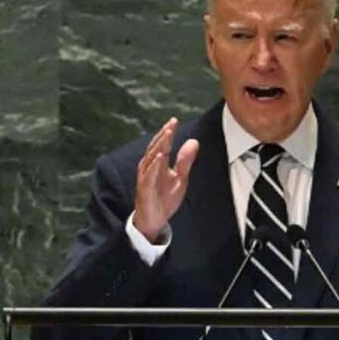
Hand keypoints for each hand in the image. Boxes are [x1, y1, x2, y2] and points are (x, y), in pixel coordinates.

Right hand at [132, 117, 198, 242]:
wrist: (154, 219)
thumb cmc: (165, 197)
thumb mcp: (180, 178)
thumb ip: (185, 161)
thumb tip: (193, 141)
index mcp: (158, 163)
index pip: (163, 144)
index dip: (168, 132)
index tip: (175, 120)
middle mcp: (150, 167)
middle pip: (157, 147)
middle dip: (164, 134)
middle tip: (172, 123)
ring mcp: (146, 177)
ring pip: (152, 157)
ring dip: (159, 145)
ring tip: (167, 134)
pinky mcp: (145, 188)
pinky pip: (149, 174)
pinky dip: (154, 165)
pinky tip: (160, 156)